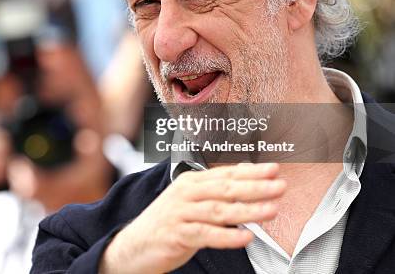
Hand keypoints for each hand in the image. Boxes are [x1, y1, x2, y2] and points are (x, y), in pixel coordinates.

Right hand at [100, 163, 285, 273]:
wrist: (135, 245)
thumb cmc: (168, 223)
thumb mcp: (190, 203)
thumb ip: (216, 195)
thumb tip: (248, 186)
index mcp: (190, 183)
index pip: (225, 174)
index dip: (251, 171)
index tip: (274, 169)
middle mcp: (185, 194)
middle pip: (225, 189)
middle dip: (255, 187)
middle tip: (279, 186)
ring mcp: (180, 214)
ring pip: (218, 211)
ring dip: (247, 210)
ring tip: (271, 210)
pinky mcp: (177, 235)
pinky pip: (206, 235)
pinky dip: (227, 237)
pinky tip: (246, 237)